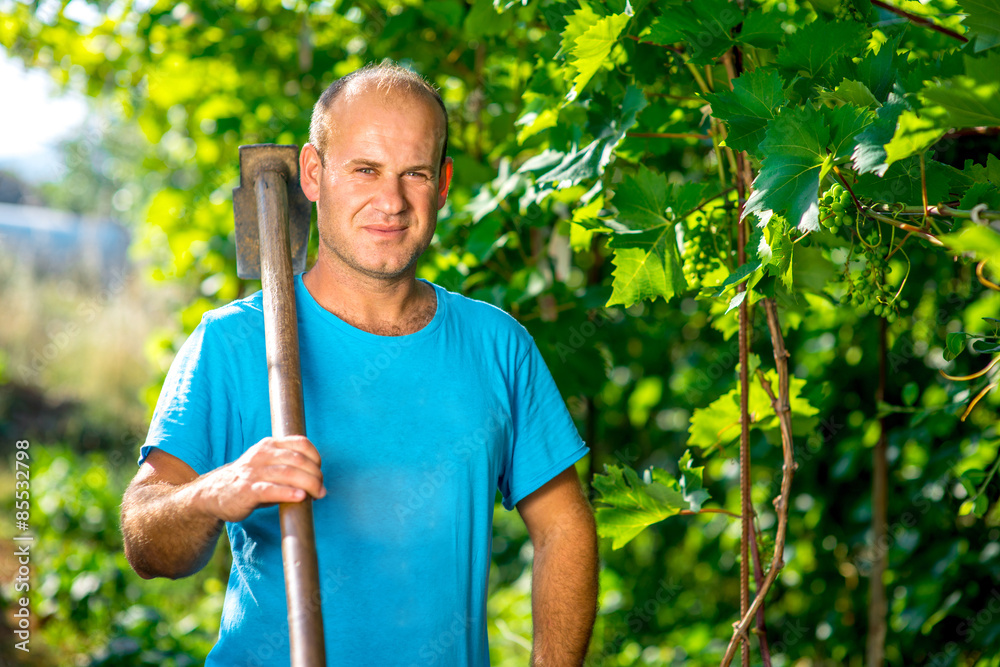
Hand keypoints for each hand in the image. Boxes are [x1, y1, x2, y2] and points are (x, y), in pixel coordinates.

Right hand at [195, 436, 325, 522]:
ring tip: (317, 495)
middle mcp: (262, 454)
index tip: (319, 471)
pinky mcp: (247, 490)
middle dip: (315, 475)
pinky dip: (288, 493)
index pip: (300, 443)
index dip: (315, 457)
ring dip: (308, 484)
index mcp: (269, 445)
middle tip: (321, 490)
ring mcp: (254, 472)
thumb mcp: (268, 464)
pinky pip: (271, 490)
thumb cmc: (250, 480)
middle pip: (298, 460)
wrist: (214, 493)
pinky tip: (300, 497)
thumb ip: (289, 466)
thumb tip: (317, 480)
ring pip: (288, 473)